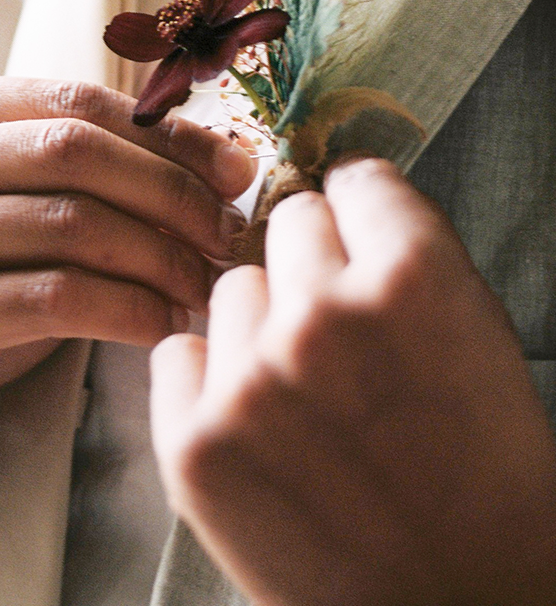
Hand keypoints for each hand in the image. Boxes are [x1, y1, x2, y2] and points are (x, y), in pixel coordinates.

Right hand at [0, 74, 254, 528]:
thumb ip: (67, 161)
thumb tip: (227, 155)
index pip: (69, 97)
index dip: (168, 134)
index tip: (239, 174)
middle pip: (73, 152)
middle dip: (173, 193)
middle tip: (231, 237)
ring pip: (71, 224)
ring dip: (163, 258)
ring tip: (207, 289)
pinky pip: (57, 299)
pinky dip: (131, 311)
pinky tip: (165, 328)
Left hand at [149, 156, 555, 605]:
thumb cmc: (486, 483)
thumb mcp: (479, 343)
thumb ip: (406, 262)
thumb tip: (338, 192)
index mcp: (416, 281)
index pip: (352, 182)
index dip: (362, 218)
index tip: (361, 241)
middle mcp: (324, 317)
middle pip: (285, 224)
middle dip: (312, 268)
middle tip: (342, 338)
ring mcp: (251, 380)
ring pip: (230, 290)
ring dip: (260, 328)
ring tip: (314, 402)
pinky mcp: (194, 440)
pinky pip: (179, 354)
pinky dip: (210, 385)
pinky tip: (264, 434)